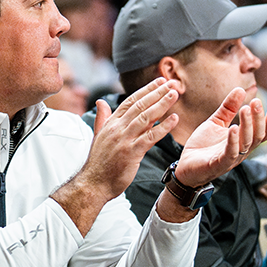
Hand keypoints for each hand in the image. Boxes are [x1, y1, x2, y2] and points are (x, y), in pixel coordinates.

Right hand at [78, 77, 182, 201]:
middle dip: (157, 93)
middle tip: (171, 84)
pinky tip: (174, 120)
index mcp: (111, 123)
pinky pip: (150, 137)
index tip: (159, 82)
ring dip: (162, 104)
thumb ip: (102, 118)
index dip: (146, 90)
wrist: (93, 184)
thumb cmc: (98, 163)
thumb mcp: (98, 137)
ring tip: (174, 94)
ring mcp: (124, 140)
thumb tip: (101, 101)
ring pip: (146, 117)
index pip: (130, 101)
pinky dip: (163, 127)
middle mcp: (117, 128)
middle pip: (140, 105)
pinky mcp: (131, 153)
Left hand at [172, 87, 266, 188]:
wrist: (185, 165)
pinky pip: (229, 153)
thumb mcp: (216, 122)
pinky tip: (233, 128)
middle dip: (258, 119)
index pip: (262, 133)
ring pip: (245, 143)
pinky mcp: (218, 164)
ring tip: (246, 109)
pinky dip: (233, 141)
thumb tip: (240, 89)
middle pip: (257, 136)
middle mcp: (241, 151)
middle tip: (256, 102)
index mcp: (243, 141)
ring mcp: (231, 159)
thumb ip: (228, 108)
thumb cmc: (203, 145)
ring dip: (247, 125)